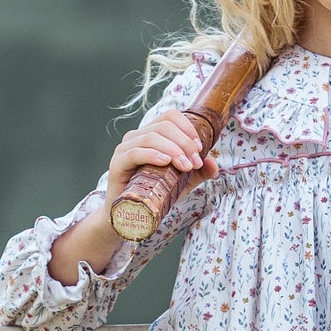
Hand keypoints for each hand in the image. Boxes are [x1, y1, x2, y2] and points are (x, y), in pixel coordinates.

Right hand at [46, 109, 219, 284]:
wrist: (132, 214)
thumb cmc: (155, 193)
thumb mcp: (183, 181)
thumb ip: (199, 172)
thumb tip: (213, 164)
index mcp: (152, 134)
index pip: (170, 116)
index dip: (188, 128)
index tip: (200, 148)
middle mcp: (137, 136)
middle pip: (164, 126)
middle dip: (184, 143)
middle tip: (195, 163)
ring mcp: (125, 148)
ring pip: (151, 137)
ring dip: (174, 150)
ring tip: (186, 167)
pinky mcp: (118, 163)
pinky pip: (135, 152)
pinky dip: (152, 154)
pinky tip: (165, 162)